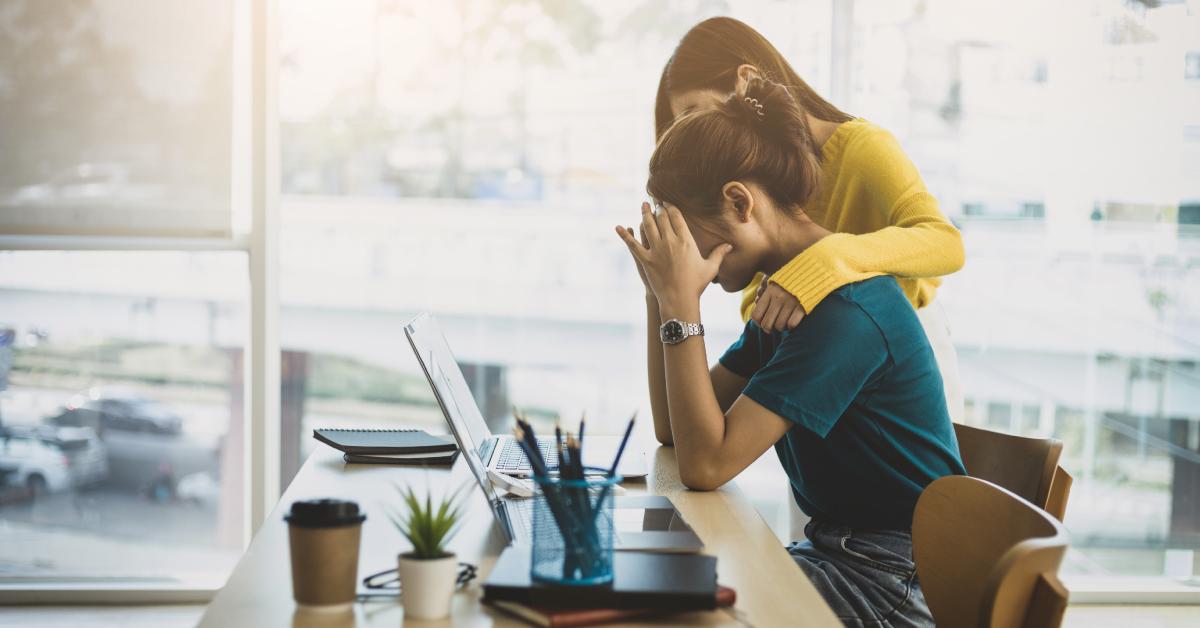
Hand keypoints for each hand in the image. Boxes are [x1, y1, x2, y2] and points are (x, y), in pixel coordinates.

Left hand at [615, 202, 731, 310]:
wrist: (679, 299)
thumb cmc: (696, 284)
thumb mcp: (710, 268)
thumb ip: (719, 254)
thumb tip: (730, 245)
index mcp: (686, 241)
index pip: (677, 217)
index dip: (670, 207)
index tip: (666, 202)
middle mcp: (670, 242)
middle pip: (662, 219)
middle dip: (658, 208)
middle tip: (654, 201)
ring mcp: (656, 250)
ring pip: (648, 226)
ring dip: (645, 214)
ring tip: (643, 206)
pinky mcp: (645, 260)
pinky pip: (633, 245)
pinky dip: (625, 236)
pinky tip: (618, 227)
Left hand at [751, 279, 805, 331]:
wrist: (812, 272)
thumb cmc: (791, 281)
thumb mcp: (775, 283)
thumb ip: (765, 295)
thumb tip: (757, 308)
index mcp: (769, 291)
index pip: (756, 315)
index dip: (758, 323)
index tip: (763, 322)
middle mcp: (778, 297)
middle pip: (766, 324)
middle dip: (769, 329)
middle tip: (773, 326)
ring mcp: (790, 302)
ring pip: (779, 326)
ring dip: (782, 327)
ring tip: (784, 322)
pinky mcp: (802, 307)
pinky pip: (792, 324)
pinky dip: (792, 326)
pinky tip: (793, 321)